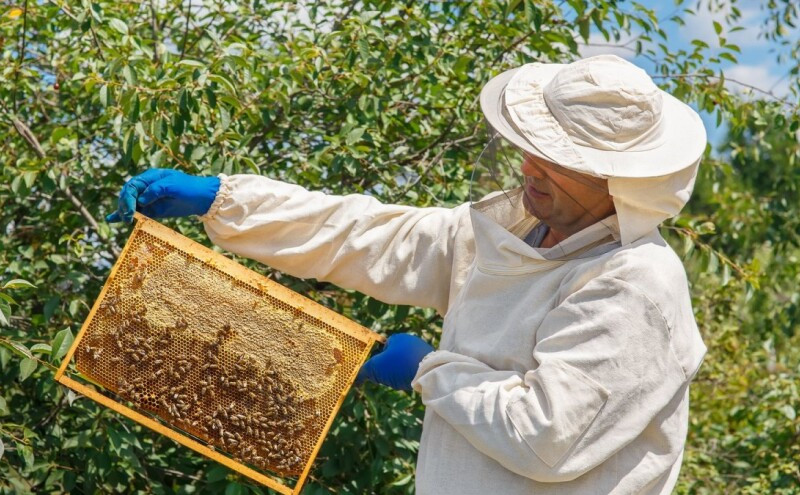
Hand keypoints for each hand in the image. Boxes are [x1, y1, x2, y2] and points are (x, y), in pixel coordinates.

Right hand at [106, 168, 220, 222]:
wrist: (203, 198)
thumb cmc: (189, 187)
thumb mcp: (173, 186)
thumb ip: (156, 190)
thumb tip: (141, 200)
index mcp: (150, 177)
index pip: (132, 187)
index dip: (127, 198)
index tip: (130, 211)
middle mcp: (147, 187)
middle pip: (128, 195)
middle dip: (125, 206)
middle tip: (128, 218)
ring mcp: (149, 199)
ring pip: (130, 204)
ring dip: (123, 211)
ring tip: (123, 220)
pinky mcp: (153, 209)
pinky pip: (137, 212)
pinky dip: (125, 215)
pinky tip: (112, 219)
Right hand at [356, 333, 433, 390]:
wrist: (429, 372)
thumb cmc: (399, 365)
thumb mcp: (376, 368)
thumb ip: (364, 371)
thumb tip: (356, 378)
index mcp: (397, 338)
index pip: (382, 348)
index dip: (377, 361)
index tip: (377, 371)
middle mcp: (410, 341)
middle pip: (393, 358)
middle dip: (389, 369)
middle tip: (388, 378)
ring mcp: (422, 351)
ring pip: (404, 365)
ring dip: (400, 374)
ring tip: (401, 380)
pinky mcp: (431, 361)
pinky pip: (416, 369)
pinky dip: (412, 376)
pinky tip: (412, 381)